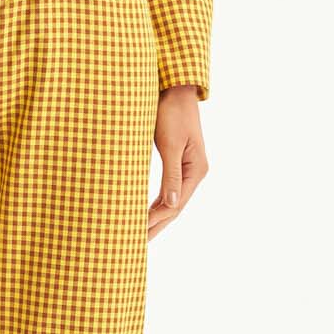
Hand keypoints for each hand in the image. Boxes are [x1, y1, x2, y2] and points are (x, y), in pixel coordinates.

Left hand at [148, 85, 207, 240]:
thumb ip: (170, 174)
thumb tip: (171, 205)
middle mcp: (194, 172)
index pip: (175, 203)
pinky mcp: (178, 161)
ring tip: (140, 235)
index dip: (156, 219)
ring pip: (172, 200)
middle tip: (137, 245)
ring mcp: (188, 168)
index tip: (138, 233)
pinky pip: (168, 189)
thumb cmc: (171, 112)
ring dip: (156, 217)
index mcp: (195, 169)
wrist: (175, 89)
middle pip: (175, 206)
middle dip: (156, 225)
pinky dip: (157, 203)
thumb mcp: (170, 143)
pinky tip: (147, 213)